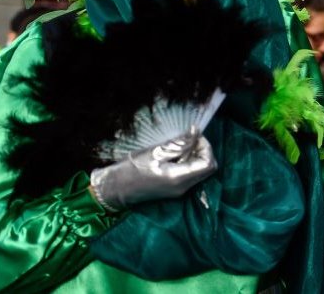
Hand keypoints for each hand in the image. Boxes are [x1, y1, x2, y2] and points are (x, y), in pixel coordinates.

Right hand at [90, 125, 216, 210]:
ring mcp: (179, 190)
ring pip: (200, 171)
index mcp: (179, 179)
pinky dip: (188, 161)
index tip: (194, 136)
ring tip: (179, 145)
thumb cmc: (131, 169)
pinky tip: (174, 154)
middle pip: (207, 168)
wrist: (114, 188)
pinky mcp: (174, 189)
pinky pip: (190, 174)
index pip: (208, 164)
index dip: (206, 147)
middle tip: (188, 138)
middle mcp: (183, 188)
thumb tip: (195, 132)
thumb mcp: (155, 152)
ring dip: (194, 155)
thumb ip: (179, 143)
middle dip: (202, 150)